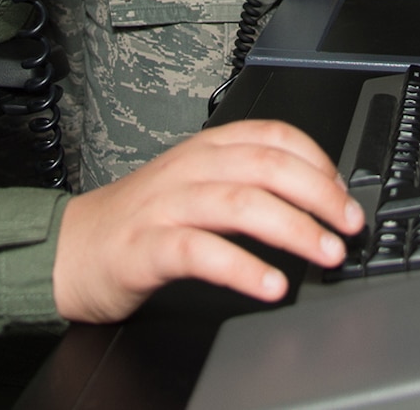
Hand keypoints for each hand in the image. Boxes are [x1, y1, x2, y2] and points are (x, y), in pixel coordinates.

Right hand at [52, 121, 364, 322]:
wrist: (70, 251)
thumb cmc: (137, 222)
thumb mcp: (193, 187)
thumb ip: (243, 185)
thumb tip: (314, 200)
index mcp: (203, 150)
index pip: (271, 135)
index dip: (316, 159)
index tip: (344, 190)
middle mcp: (188, 171)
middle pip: (265, 166)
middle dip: (318, 194)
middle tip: (349, 224)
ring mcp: (165, 207)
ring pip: (240, 203)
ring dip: (293, 229)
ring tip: (324, 253)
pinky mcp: (145, 248)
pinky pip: (200, 252)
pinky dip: (243, 268)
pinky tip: (271, 285)